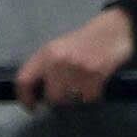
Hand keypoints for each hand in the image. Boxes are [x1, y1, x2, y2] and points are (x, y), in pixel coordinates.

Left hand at [15, 7, 134, 109]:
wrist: (113, 30)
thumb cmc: (81, 42)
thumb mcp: (56, 49)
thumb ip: (43, 68)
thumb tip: (34, 92)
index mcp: (45, 55)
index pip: (23, 81)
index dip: (25, 98)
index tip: (31, 106)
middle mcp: (58, 62)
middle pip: (51, 97)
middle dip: (57, 100)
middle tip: (64, 94)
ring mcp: (77, 69)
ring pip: (69, 100)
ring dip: (75, 98)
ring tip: (80, 86)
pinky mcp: (96, 75)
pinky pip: (88, 98)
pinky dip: (90, 95)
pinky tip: (93, 84)